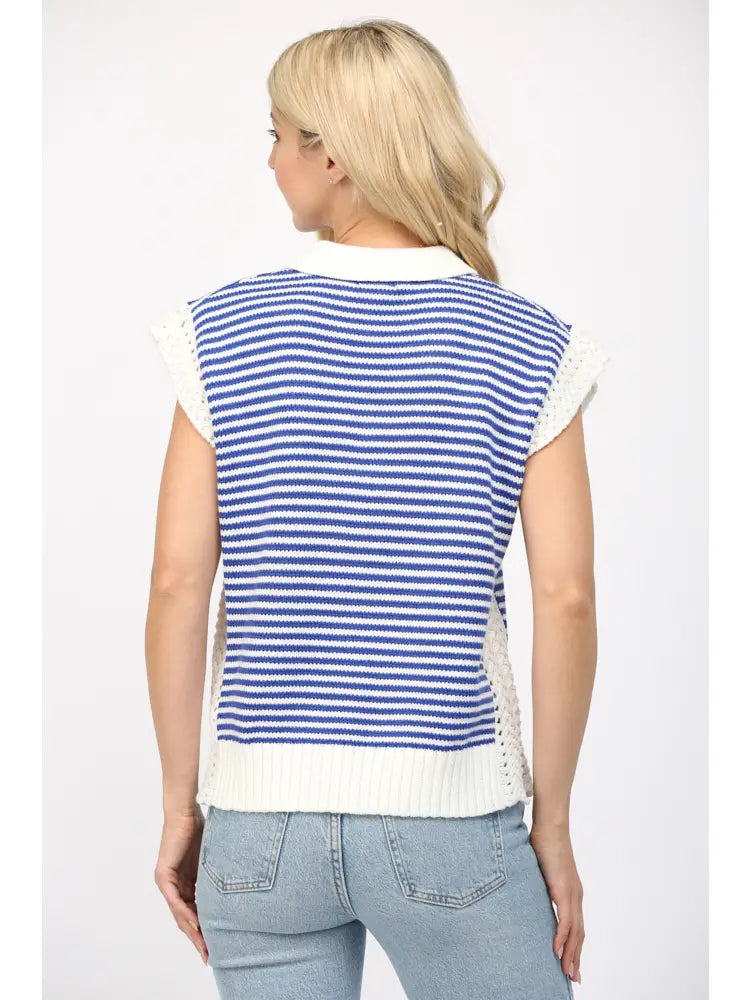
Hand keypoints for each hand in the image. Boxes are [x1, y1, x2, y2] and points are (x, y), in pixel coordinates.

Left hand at [154, 806, 208, 964]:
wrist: (185, 811)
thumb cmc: (200, 828)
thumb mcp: (213, 859)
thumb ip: (218, 875)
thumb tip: (238, 887)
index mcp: (186, 882)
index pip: (194, 912)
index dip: (204, 929)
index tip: (216, 945)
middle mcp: (174, 886)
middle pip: (186, 918)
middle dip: (198, 938)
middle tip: (209, 956)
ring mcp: (167, 882)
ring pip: (180, 914)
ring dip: (192, 931)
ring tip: (204, 947)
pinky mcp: (164, 876)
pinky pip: (175, 900)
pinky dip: (185, 913)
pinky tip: (195, 925)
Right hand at [529, 821, 583, 984]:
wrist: (550, 825)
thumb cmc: (543, 841)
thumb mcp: (539, 870)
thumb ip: (537, 884)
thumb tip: (526, 890)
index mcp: (571, 892)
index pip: (576, 926)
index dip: (574, 946)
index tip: (571, 964)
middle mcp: (576, 896)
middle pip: (579, 934)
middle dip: (576, 957)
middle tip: (573, 978)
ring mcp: (572, 893)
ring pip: (575, 932)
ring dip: (571, 954)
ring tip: (568, 972)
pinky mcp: (564, 889)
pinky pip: (566, 920)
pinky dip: (563, 938)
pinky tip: (558, 951)